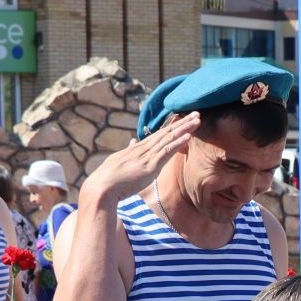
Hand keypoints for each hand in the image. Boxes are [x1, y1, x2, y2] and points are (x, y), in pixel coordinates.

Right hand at [78, 112, 200, 208]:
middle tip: (197, 113)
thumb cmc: (110, 179)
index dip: (172, 126)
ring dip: (185, 128)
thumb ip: (129, 151)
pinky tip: (188, 135)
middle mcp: (144, 149)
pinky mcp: (150, 165)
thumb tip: (132, 141)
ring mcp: (148, 156)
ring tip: (197, 119)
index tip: (184, 119)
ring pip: (170, 138)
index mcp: (139, 149)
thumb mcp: (121, 161)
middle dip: (182, 122)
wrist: (102, 186)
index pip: (159, 135)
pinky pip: (167, 151)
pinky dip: (178, 142)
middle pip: (167, 132)